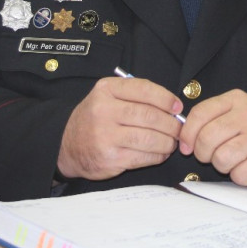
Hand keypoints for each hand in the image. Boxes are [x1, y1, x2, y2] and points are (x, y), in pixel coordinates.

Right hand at [57, 76, 183, 180]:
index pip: (143, 89)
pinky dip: (158, 156)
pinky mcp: (110, 158)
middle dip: (171, 124)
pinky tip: (161, 153)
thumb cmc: (95, 119)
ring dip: (167, 142)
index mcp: (106, 90)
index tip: (177, 107)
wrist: (67, 146)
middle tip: (178, 129)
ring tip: (171, 142)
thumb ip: (135, 96)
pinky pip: (143, 157)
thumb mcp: (108, 97)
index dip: (166, 98)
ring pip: (149, 138)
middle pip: (149, 116)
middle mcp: (104, 110)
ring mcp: (106, 135)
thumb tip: (173, 107)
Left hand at [178, 89, 246, 184]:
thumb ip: (213, 115)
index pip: (200, 114)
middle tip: (209, 155)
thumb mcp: (240, 106)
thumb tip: (184, 138)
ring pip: (220, 159)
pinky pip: (238, 176)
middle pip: (207, 139)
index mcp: (236, 100)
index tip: (186, 145)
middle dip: (202, 152)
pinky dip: (238, 175)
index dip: (187, 134)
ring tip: (232, 159)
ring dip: (221, 165)